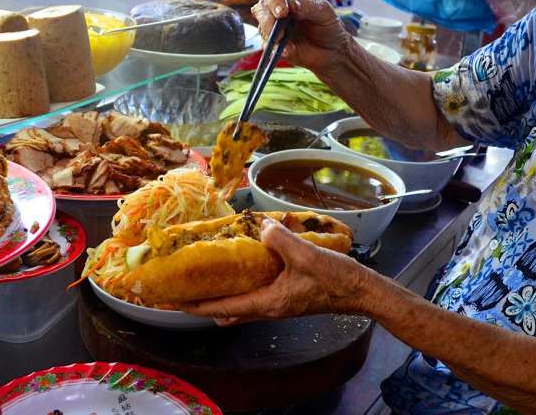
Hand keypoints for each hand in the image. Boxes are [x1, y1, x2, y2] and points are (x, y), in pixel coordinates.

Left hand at [180, 218, 376, 324]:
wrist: (360, 291)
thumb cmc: (335, 279)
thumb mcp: (306, 256)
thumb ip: (281, 240)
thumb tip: (260, 225)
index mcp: (268, 303)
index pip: (224, 308)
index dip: (198, 306)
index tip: (175, 301)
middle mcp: (269, 307)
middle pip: (228, 311)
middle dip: (205, 303)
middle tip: (185, 289)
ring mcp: (278, 304)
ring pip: (241, 304)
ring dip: (222, 296)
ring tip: (206, 280)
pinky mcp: (287, 296)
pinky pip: (255, 295)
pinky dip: (242, 287)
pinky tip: (241, 269)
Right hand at [251, 0, 351, 73]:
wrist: (332, 51)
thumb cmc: (328, 26)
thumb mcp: (324, 13)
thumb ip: (308, 6)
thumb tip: (292, 3)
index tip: (283, 11)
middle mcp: (279, 9)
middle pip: (263, 8)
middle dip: (267, 18)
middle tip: (279, 29)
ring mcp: (274, 27)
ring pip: (262, 27)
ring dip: (270, 34)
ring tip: (283, 41)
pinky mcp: (274, 44)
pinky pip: (268, 46)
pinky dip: (275, 49)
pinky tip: (288, 51)